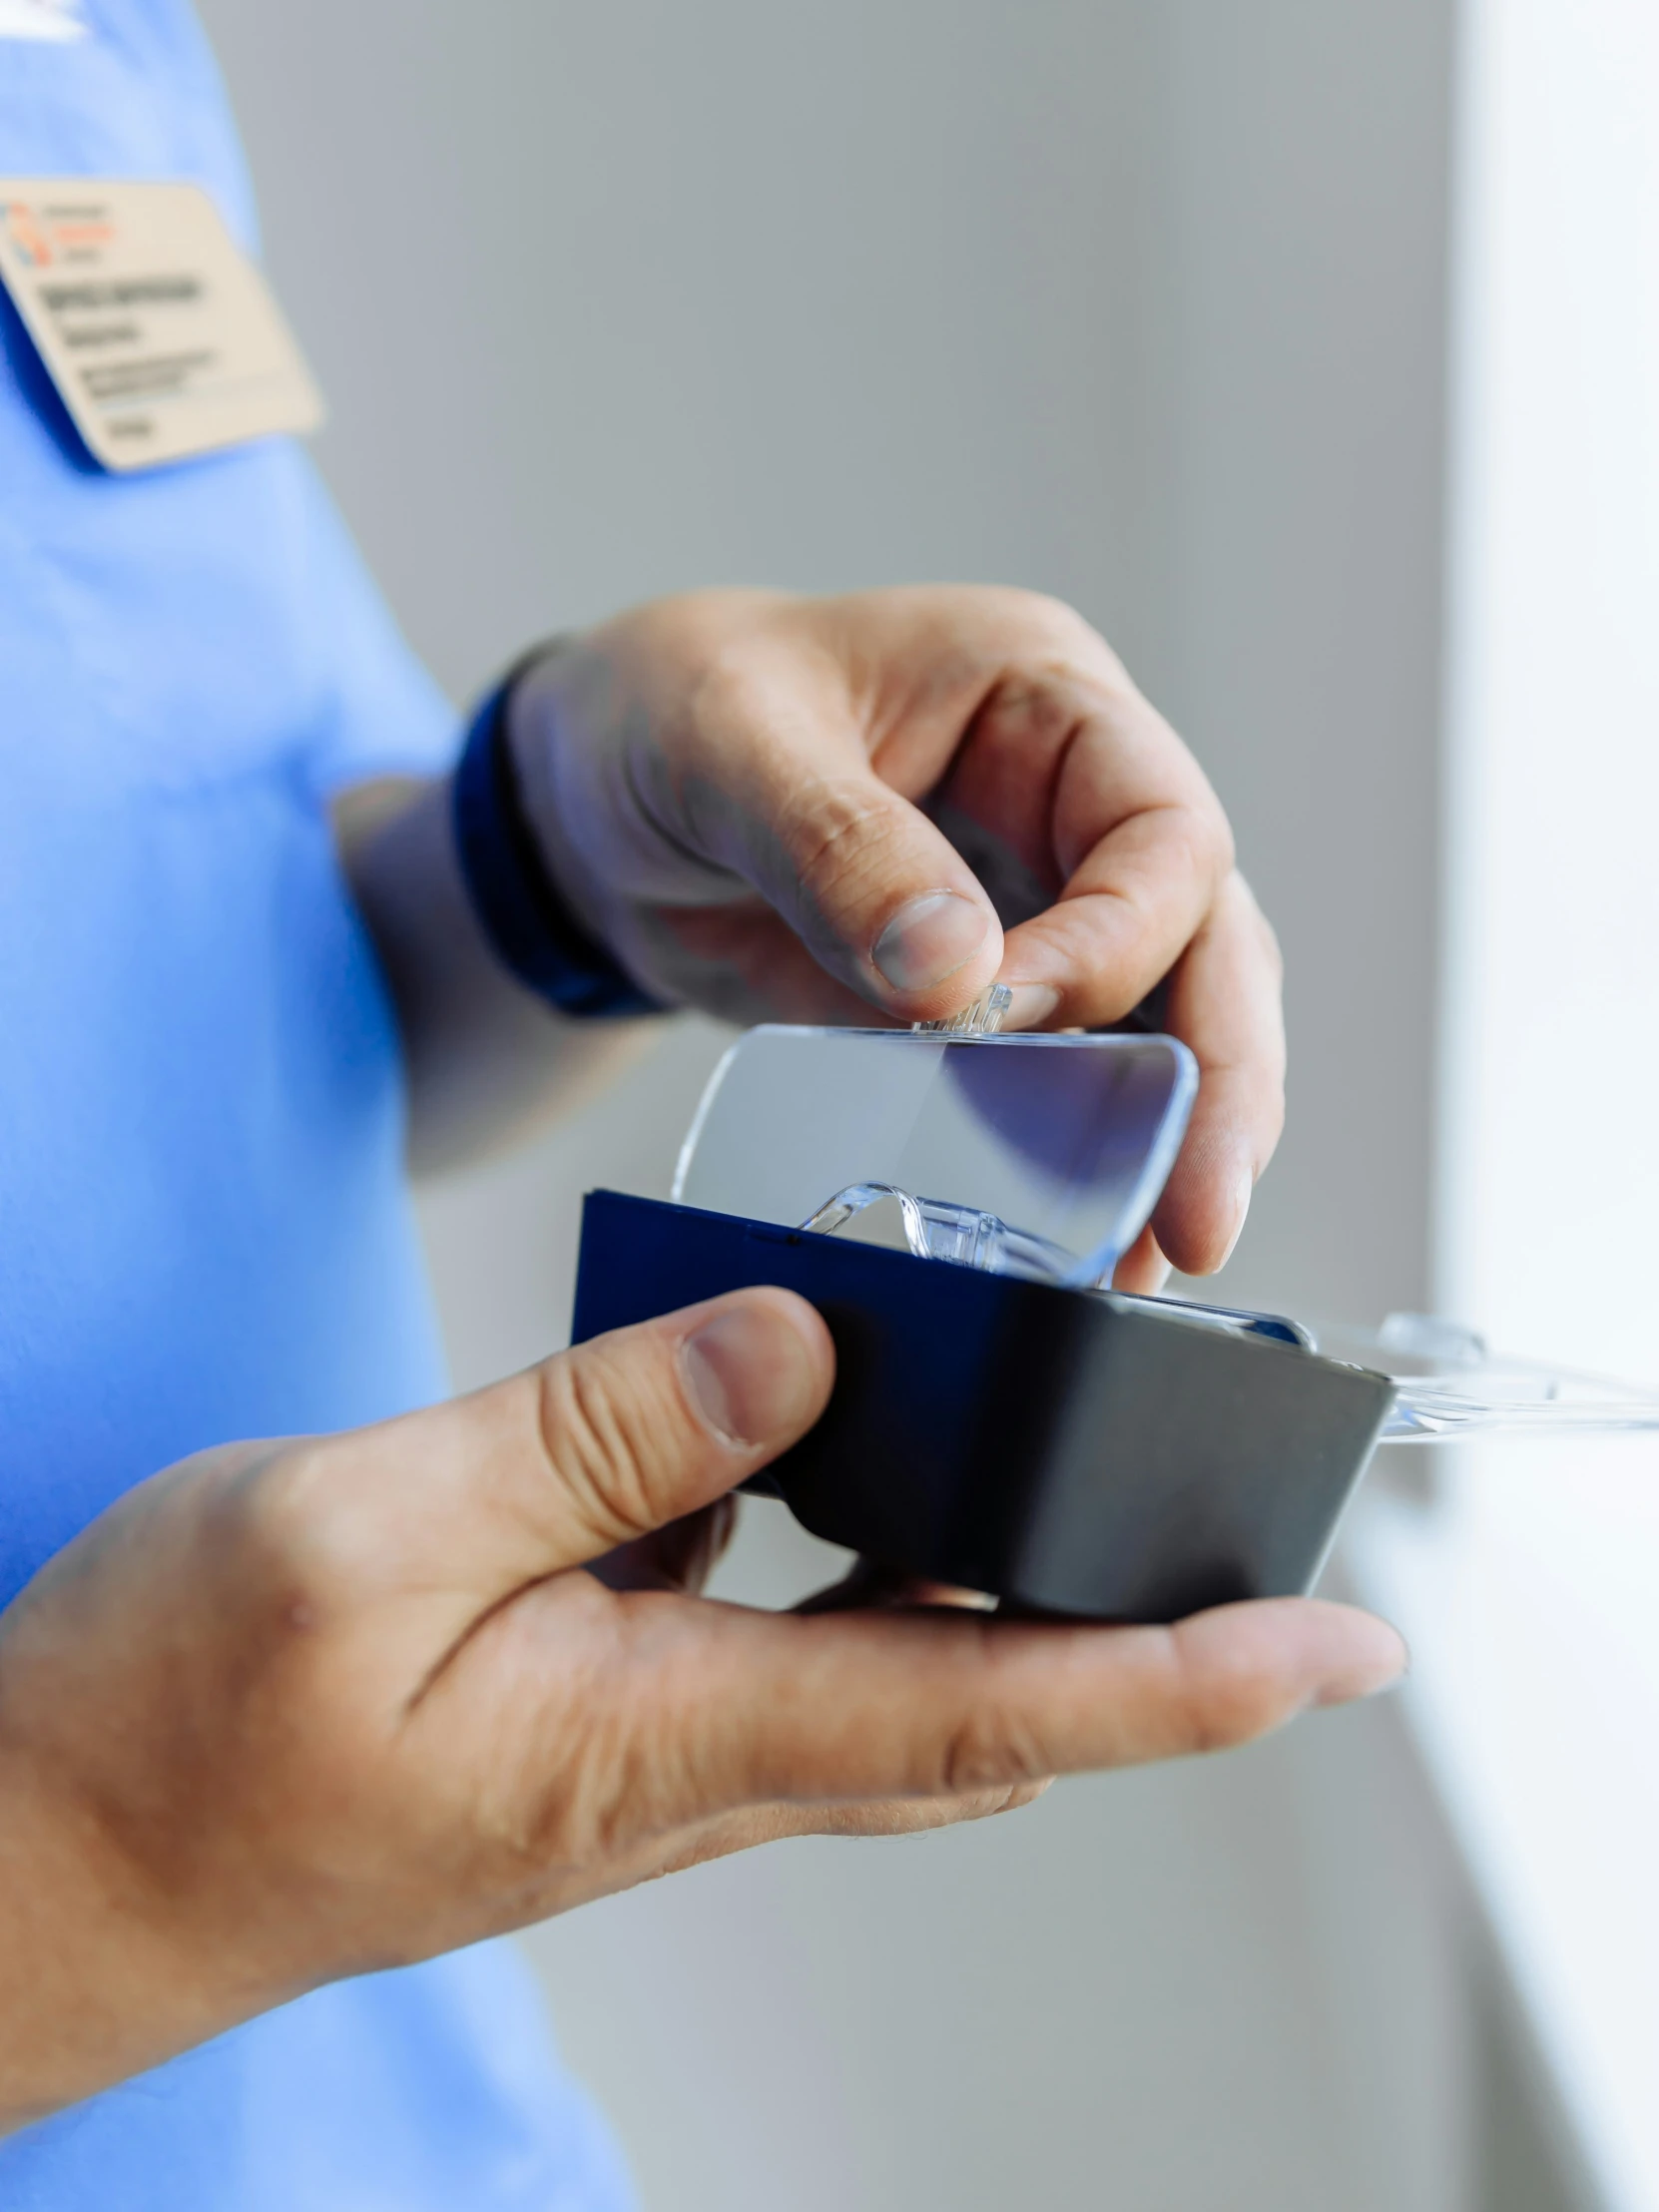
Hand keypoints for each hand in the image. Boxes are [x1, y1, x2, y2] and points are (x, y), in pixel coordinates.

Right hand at [0, 1288, 1401, 2125]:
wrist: (50, 1859)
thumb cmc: (166, 1720)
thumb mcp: (362, 1534)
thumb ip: (593, 1439)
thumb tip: (799, 1350)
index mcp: (654, 1736)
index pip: (986, 1708)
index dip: (1182, 1684)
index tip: (1335, 1646)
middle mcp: (685, 1765)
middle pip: (977, 1696)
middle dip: (1137, 1616)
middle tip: (1242, 1503)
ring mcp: (641, 1746)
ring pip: (883, 1658)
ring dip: (994, 1565)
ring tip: (1056, 1433)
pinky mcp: (589, 1713)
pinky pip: (770, 1623)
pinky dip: (842, 1535)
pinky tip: (812, 1432)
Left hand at [510, 588, 1283, 1283]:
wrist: (583, 803)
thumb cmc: (658, 710)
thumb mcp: (726, 744)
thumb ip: (837, 849)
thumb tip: (959, 978)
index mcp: (1037, 691)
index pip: (1159, 828)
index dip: (1119, 939)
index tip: (1014, 1019)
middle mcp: (1065, 798)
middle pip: (1206, 939)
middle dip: (1211, 1080)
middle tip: (1195, 1218)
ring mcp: (1037, 903)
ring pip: (1163, 1021)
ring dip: (1166, 1138)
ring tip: (1150, 1259)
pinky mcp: (985, 999)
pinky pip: (1064, 1079)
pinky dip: (1077, 1155)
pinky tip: (1079, 1238)